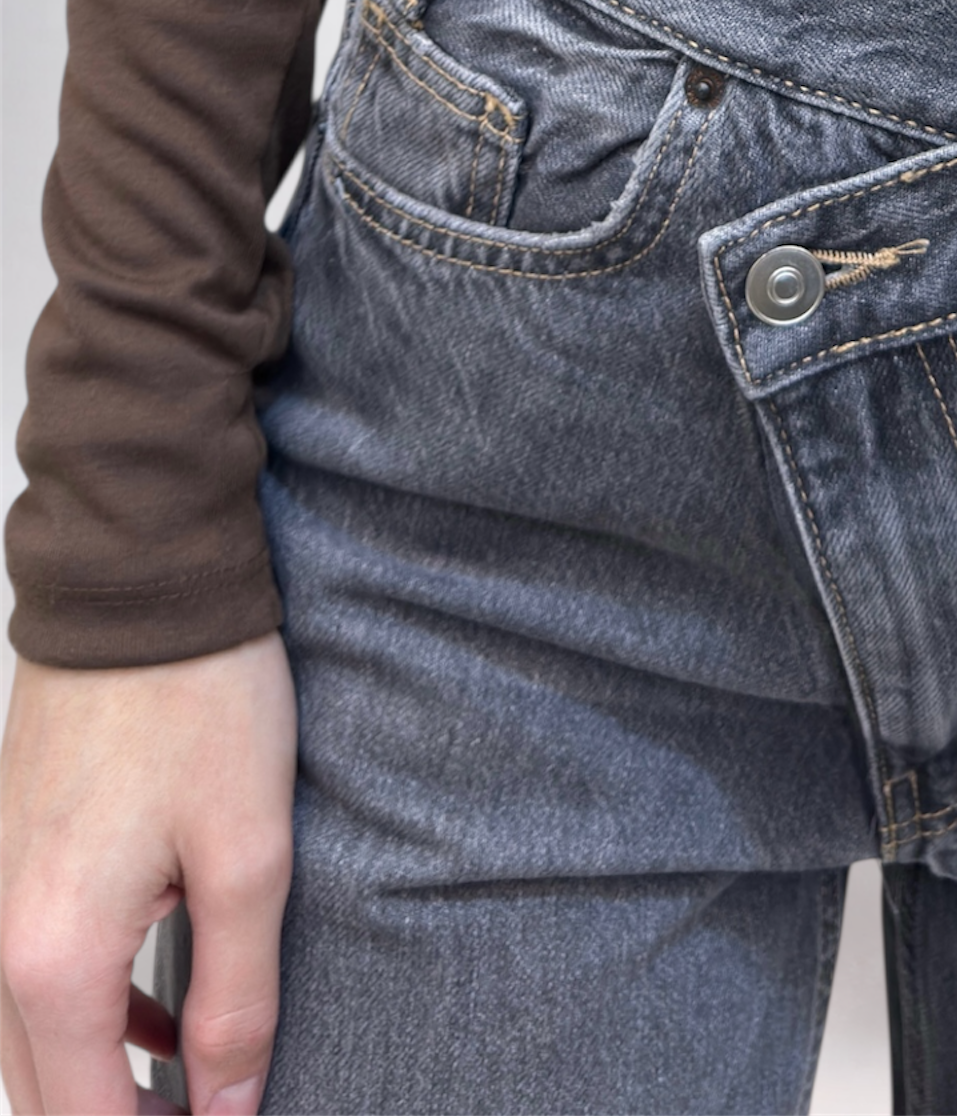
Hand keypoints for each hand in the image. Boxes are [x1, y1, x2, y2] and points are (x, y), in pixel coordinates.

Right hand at [0, 633, 295, 1115]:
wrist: (139, 577)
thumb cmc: (200, 698)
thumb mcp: (248, 856)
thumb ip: (236, 998)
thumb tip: (228, 1103)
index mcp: (54, 955)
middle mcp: (1, 935)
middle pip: (43, 1094)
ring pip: (35, 1035)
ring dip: (102, 1076)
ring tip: (193, 1086)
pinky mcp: (11, 849)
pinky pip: (34, 967)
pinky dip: (89, 1011)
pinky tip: (162, 1007)